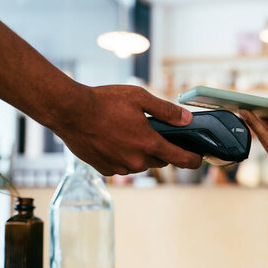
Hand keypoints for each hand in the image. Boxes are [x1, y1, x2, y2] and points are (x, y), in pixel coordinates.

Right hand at [52, 84, 202, 175]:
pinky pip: (121, 165)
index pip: (180, 158)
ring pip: (139, 163)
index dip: (193, 160)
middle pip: (159, 160)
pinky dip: (122, 155)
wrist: (69, 111)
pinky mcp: (104, 169)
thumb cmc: (104, 101)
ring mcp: (119, 167)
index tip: (198, 159)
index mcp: (149, 143)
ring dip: (139, 152)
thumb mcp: (139, 98)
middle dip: (160, 148)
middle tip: (151, 131)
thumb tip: (187, 119)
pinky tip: (112, 139)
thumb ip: (166, 111)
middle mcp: (136, 160)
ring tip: (126, 131)